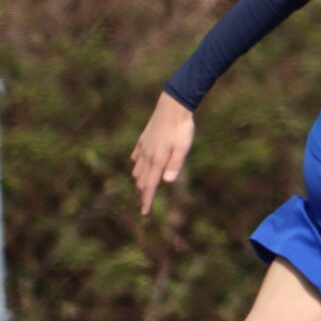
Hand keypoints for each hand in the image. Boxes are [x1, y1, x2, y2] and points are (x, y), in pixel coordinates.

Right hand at [131, 92, 196, 215]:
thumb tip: (167, 181)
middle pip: (141, 181)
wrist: (173, 106)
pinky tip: (137, 166)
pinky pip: (136, 156)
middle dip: (141, 196)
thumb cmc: (181, 128)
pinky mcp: (143, 139)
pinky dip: (136, 165)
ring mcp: (144, 147)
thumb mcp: (183, 147)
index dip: (147, 201)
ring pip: (137, 169)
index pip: (150, 186)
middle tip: (142, 208)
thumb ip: (175, 164)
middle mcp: (147, 155)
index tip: (144, 214)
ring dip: (138, 182)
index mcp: (157, 160)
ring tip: (141, 191)